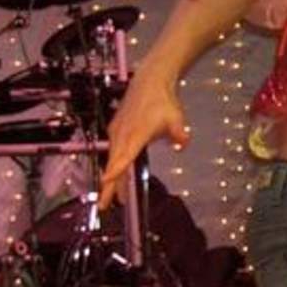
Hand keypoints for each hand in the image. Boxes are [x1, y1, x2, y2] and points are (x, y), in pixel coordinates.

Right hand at [99, 67, 190, 194]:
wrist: (149, 80)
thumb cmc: (163, 101)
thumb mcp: (176, 119)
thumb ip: (179, 134)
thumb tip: (182, 145)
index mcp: (136, 135)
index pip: (124, 156)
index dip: (115, 171)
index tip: (106, 183)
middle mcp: (122, 135)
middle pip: (113, 164)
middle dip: (109, 186)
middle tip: (104, 206)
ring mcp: (117, 131)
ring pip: (113, 158)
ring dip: (113, 178)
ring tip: (115, 198)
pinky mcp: (116, 128)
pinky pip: (114, 150)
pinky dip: (115, 164)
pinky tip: (118, 173)